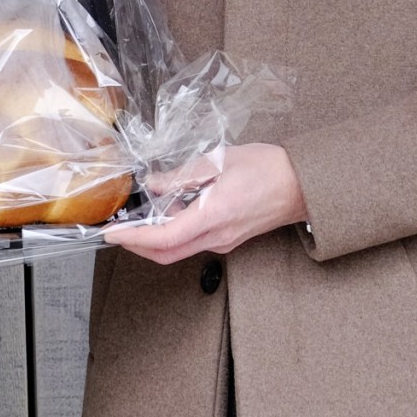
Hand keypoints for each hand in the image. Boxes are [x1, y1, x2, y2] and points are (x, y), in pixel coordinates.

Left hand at [105, 143, 306, 266]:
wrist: (304, 185)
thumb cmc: (269, 169)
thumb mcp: (220, 161)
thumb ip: (182, 175)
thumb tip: (154, 184)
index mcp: (213, 217)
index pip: (163, 239)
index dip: (133, 238)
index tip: (112, 233)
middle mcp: (217, 237)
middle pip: (166, 254)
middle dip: (137, 246)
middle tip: (119, 230)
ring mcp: (223, 241)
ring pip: (179, 250)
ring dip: (156, 238)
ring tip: (143, 214)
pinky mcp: (228, 238)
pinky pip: (194, 241)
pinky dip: (175, 231)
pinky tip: (172, 209)